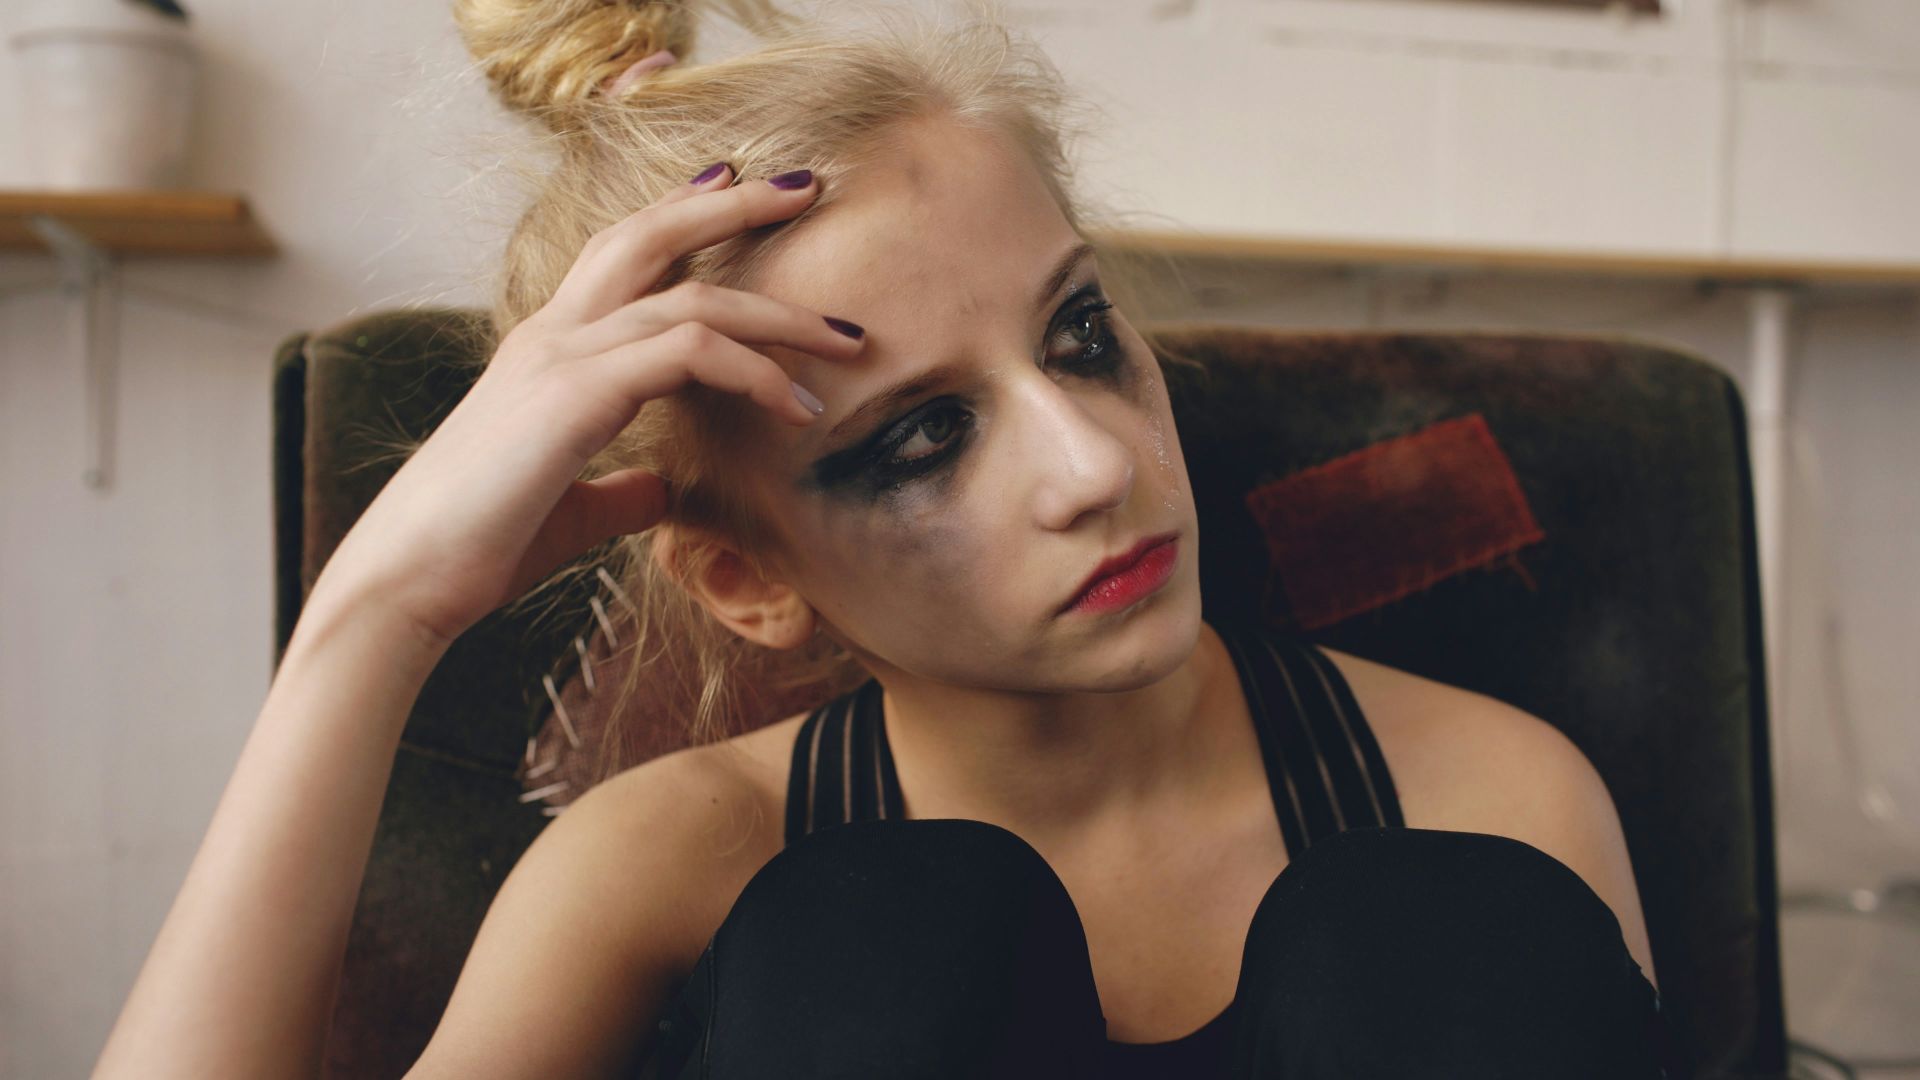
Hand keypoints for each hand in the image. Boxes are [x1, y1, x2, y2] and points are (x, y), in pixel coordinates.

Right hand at [308, 166, 861, 649]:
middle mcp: (553, 335)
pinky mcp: (576, 395)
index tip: (737, 186)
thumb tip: (662, 489)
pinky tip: (798, 407)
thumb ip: (620, 489)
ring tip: (847, 339)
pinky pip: (688, 353)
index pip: (621, 253)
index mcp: (548, 349)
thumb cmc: (481, 548)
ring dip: (781, 315)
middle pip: (651, 233)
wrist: (410, 579)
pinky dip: (755, 371)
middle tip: (810, 186)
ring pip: (691, 297)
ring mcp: (561, 357)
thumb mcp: (572, 510)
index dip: (682, 213)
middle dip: (737, 204)